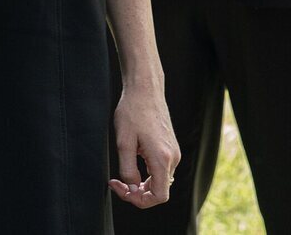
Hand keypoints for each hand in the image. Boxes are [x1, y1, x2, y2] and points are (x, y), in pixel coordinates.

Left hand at [110, 79, 179, 207]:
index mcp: (162, 158)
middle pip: (159, 191)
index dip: (139, 201)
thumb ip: (128, 171)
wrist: (145, 89)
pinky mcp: (171, 147)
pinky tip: (133, 161)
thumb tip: (133, 188)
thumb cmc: (132, 112)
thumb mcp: (123, 143)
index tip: (121, 189)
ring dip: (141, 183)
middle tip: (116, 182)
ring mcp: (174, 152)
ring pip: (160, 181)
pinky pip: (161, 170)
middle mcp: (173, 157)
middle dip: (137, 192)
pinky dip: (147, 174)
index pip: (159, 196)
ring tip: (122, 174)